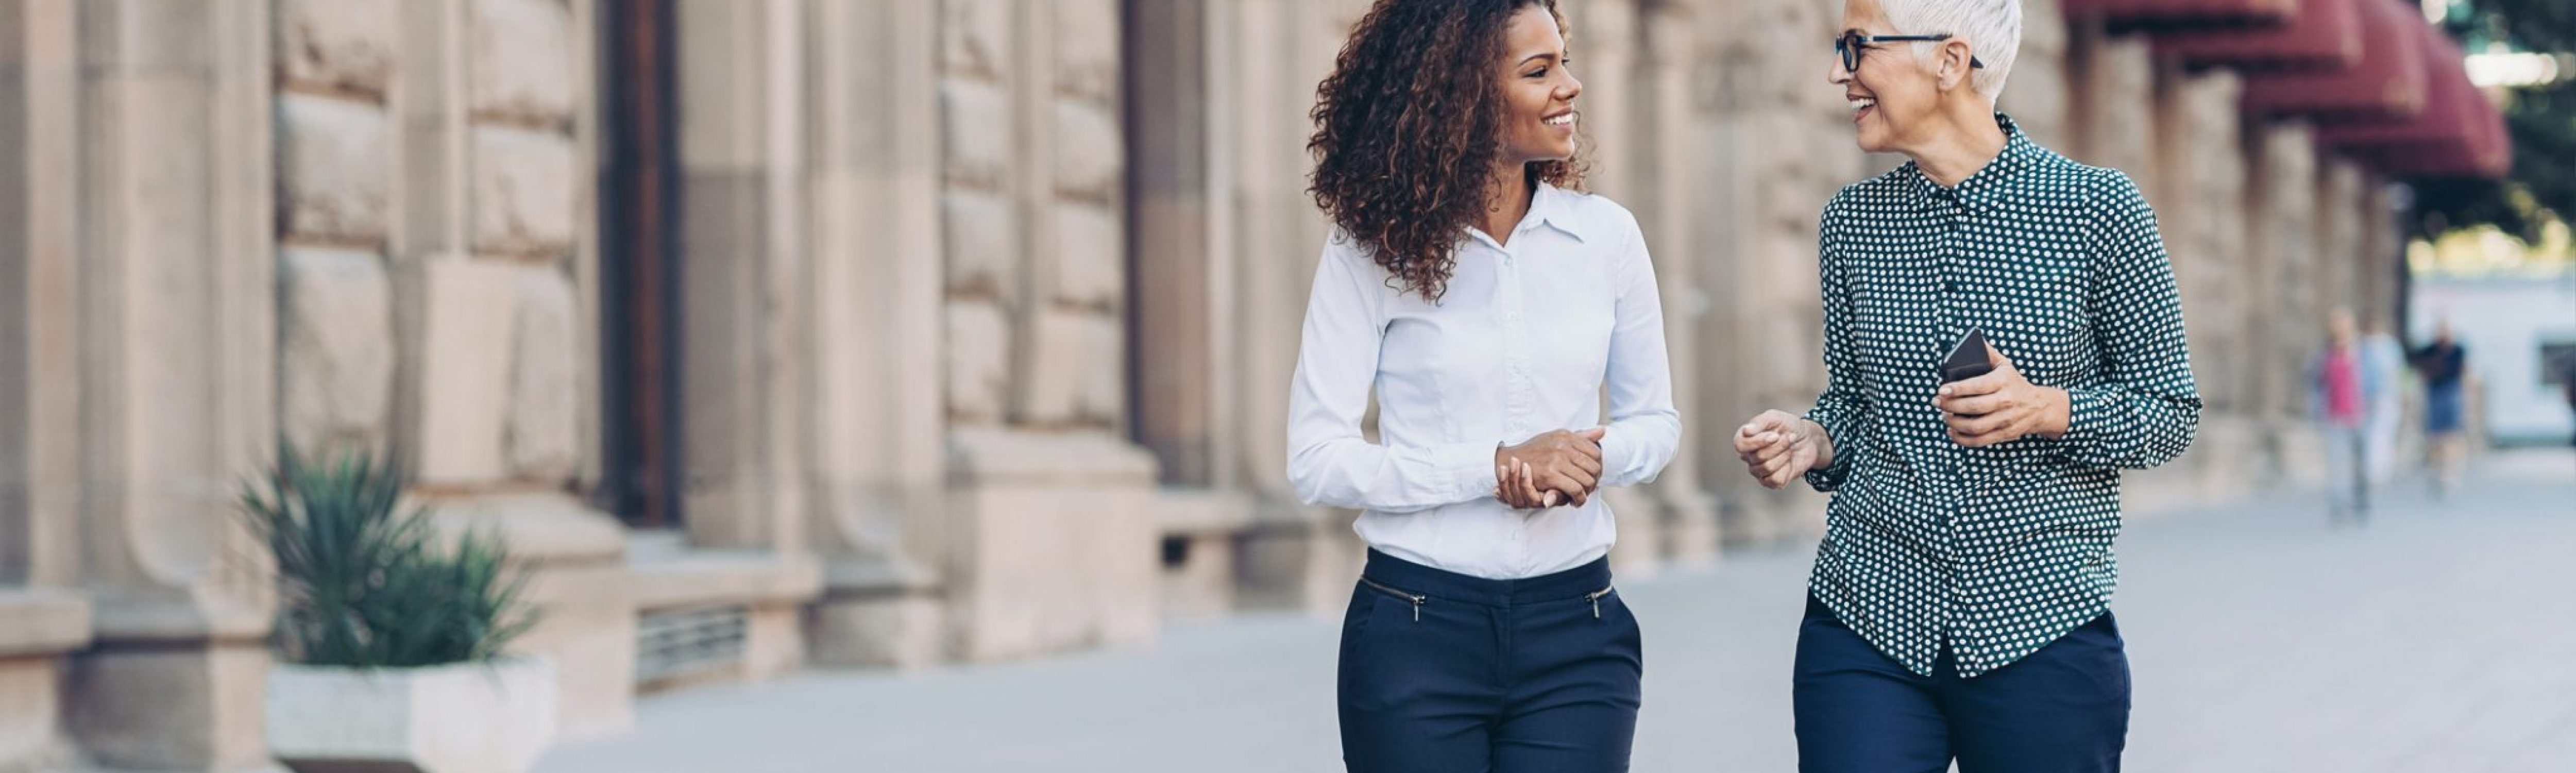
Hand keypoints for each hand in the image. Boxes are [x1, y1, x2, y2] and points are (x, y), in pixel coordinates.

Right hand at [1493, 428, 1605, 508]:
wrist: (1509, 460)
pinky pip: (1575, 489)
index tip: (1592, 476)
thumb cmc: (1534, 450)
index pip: (1596, 452)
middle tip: (1588, 489)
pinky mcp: (1550, 474)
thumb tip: (1603, 431)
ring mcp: (1556, 459)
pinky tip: (1575, 502)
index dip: (1598, 467)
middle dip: (1594, 481)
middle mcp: (1563, 445)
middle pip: (1594, 467)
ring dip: (1588, 492)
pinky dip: (1579, 498)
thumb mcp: (1557, 438)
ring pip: (1587, 479)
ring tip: (1582, 496)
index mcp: (1566, 435)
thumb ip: (1580, 436)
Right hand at [1735, 410, 1831, 489]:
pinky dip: (1787, 469)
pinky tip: (1789, 462)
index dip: (1758, 442)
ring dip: (1784, 455)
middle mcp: (1748, 457)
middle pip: (1759, 456)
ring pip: (1767, 468)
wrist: (1808, 439)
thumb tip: (1746, 431)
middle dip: (1779, 446)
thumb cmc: (1789, 426)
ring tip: (1790, 448)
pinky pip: (1775, 479)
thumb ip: (1760, 422)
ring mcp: (1758, 471)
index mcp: (1745, 439)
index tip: (1775, 435)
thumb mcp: (1775, 417)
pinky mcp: (1770, 481)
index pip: (1740, 445)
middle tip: (1790, 437)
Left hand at [1932, 343, 2069, 446]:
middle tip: (1936, 403)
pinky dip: (1962, 439)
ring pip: (1975, 426)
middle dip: (1950, 406)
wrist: (2038, 406)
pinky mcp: (2004, 434)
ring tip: (1944, 415)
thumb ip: (1988, 353)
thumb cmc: (2014, 383)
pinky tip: (1951, 431)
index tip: (1941, 390)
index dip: (1957, 389)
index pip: (1977, 386)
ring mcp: (2005, 419)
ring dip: (1954, 423)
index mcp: (2003, 382)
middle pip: (1973, 407)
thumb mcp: (2005, 366)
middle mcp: (2005, 401)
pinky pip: (1980, 441)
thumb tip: (1973, 339)